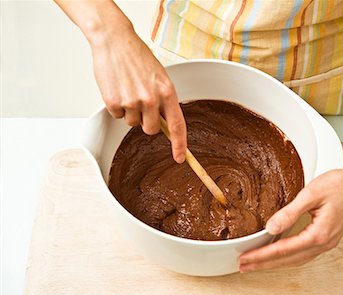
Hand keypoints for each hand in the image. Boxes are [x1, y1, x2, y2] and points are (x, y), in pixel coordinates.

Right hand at [89, 22, 186, 162]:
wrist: (114, 40)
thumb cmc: (138, 56)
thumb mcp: (160, 76)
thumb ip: (164, 99)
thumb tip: (165, 123)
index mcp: (167, 92)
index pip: (177, 125)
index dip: (180, 145)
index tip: (180, 157)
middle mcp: (151, 99)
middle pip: (152, 130)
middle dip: (147, 122)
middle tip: (141, 103)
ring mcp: (132, 101)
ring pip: (133, 123)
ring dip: (130, 111)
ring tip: (128, 89)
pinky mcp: (113, 102)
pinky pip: (118, 116)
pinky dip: (117, 106)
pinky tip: (117, 88)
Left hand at [239, 160, 342, 271]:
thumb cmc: (341, 184)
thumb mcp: (311, 194)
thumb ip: (290, 212)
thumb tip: (271, 227)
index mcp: (319, 234)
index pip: (283, 250)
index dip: (262, 255)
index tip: (245, 258)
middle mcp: (324, 243)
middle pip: (289, 260)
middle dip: (264, 264)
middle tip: (244, 265)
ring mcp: (328, 242)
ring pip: (297, 259)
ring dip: (275, 262)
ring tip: (257, 262)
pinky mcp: (328, 237)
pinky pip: (304, 253)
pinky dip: (288, 256)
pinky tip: (280, 253)